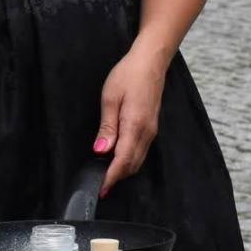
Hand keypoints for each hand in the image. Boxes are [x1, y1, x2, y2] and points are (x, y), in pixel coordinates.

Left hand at [95, 44, 166, 192]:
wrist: (151, 62)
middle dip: (116, 177)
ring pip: (138, 159)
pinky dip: (129, 159)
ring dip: (123, 170)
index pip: (122, 160)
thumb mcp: (110, 98)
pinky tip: (118, 158)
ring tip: (106, 175)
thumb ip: (107, 128)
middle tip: (99, 186)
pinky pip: (141, 150)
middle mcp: (147, 132)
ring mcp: (151, 130)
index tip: (100, 188)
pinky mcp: (152, 127)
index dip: (111, 177)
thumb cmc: (129, 75)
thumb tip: (100, 151)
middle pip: (131, 164)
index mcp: (135, 125)